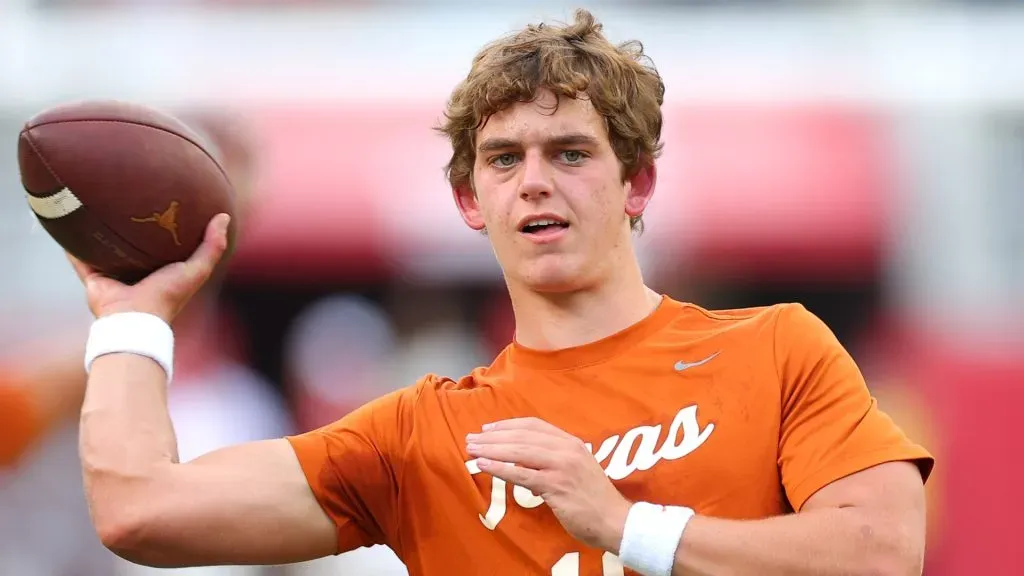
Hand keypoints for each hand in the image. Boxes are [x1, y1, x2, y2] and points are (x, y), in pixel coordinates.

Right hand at [67, 214, 230, 322]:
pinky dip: (73, 246)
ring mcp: (115, 277)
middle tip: (129, 200)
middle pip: (134, 246)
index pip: (166, 246)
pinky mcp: (94, 279)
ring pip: (106, 250)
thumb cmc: (169, 295)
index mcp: (162, 272)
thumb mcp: (197, 269)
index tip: (168, 204)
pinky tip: (68, 226)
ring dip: (101, 234)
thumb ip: (213, 246)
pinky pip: (80, 259)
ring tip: (97, 207)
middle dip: (132, 227)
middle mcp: (138, 273)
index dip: (168, 228)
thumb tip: (224, 216)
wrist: (135, 318)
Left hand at [466, 417, 631, 552]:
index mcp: (571, 442)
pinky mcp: (556, 486)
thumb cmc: (594, 499)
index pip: (534, 425)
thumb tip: (524, 464)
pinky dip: (500, 468)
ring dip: (492, 449)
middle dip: (493, 437)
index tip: (488, 428)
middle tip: (471, 439)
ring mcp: (561, 466)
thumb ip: (553, 461)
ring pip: (519, 452)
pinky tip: (484, 466)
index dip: (507, 425)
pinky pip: (522, 475)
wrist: (615, 521)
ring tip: (471, 450)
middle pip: (522, 436)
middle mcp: (566, 449)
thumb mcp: (576, 470)